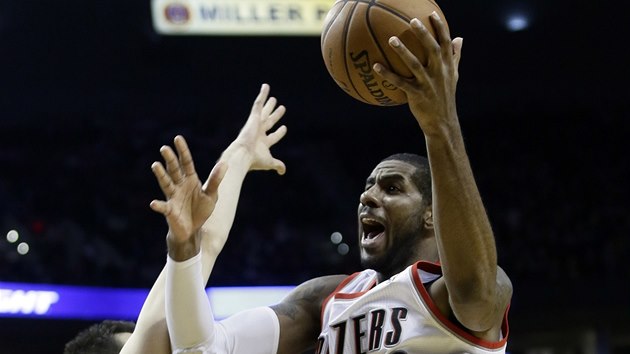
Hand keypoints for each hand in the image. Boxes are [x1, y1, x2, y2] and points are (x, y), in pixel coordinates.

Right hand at [150, 135, 227, 259]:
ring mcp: (173, 197)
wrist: (193, 230)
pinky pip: (164, 207)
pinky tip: (154, 203)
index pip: (186, 162)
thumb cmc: (201, 211)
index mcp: (190, 179)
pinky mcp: (170, 210)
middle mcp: (179, 185)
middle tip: (164, 148)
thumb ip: (216, 180)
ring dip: (161, 175)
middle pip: (174, 169)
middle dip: (170, 159)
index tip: (177, 138)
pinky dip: (158, 205)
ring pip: (166, 183)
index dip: (182, 151)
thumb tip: (225, 163)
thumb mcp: (211, 195)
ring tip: (155, 165)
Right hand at [225, 83, 287, 173]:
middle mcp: (258, 133)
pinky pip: (258, 103)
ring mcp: (255, 124)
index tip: (284, 128)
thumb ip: (277, 164)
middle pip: (269, 122)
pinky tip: (266, 86)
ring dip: (269, 105)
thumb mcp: (269, 162)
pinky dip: (262, 94)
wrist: (242, 155)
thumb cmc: (254, 161)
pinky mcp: (253, 118)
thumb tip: (283, 171)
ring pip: (264, 112)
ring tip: (274, 98)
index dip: (279, 132)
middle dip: (274, 116)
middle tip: (281, 108)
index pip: (273, 136)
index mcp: (262, 143)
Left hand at [373, 13, 462, 136]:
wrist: (442, 121)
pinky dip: (387, 75)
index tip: (432, 13)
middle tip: (412, 21)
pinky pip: (400, 82)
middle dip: (423, 34)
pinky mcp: (417, 94)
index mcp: (447, 65)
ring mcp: (428, 83)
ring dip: (403, 52)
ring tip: (391, 39)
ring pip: (415, 64)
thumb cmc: (445, 95)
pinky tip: (375, 66)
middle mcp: (439, 72)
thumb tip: (460, 38)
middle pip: (432, 49)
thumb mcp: (454, 75)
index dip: (440, 27)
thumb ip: (455, 56)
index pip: (446, 42)